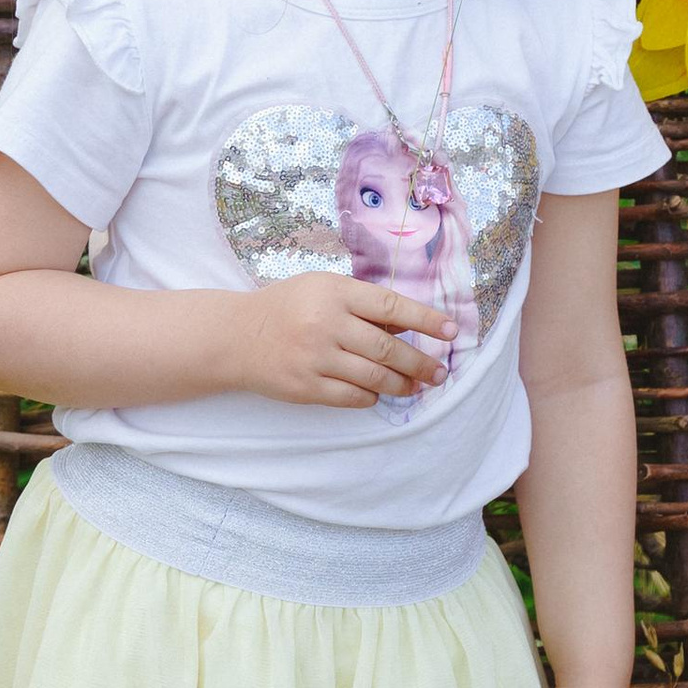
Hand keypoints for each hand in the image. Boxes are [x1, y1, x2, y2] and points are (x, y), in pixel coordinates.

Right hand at [237, 271, 458, 406]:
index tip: (452, 330)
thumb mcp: (323, 290)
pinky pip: (352, 397)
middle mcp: (326, 324)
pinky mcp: (306, 387)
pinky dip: (371, 396)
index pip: (391, 306)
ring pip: (374, 377)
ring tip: (417, 386)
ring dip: (402, 384)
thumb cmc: (287, 307)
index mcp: (334, 292)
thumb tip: (408, 327)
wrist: (235, 337)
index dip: (425, 320)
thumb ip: (364, 305)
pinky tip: (378, 393)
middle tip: (440, 373)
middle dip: (420, 363)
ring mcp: (315, 358)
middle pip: (387, 349)